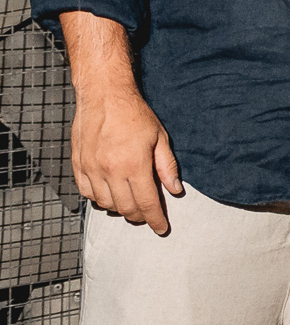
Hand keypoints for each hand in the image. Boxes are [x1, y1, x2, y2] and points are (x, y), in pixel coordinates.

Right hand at [72, 86, 181, 233]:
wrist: (104, 95)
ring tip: (131, 203)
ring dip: (119, 209)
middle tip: (148, 215)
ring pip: (105, 204)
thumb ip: (167, 166)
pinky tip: (109, 194)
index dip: (156, 220)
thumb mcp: (160, 138)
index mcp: (134, 165)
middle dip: (139, 217)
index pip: (147, 203)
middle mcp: (110, 171)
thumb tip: (175, 190)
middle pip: (125, 208)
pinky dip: (99, 199)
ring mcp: (91, 169)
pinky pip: (86, 193)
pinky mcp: (78, 165)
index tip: (162, 229)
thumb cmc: (134, 113)